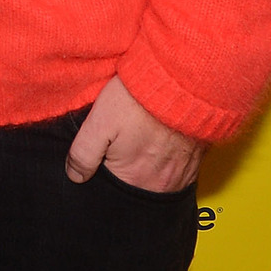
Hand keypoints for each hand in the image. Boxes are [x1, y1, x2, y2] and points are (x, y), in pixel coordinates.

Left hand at [65, 75, 204, 192]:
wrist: (181, 81)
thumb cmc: (138, 100)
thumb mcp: (98, 122)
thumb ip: (83, 154)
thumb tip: (75, 175)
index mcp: (134, 180)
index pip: (112, 189)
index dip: (102, 172)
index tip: (101, 155)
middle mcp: (161, 184)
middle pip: (135, 185)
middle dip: (124, 170)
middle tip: (120, 144)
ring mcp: (181, 174)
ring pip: (156, 178)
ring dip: (147, 164)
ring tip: (139, 140)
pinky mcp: (196, 161)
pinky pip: (176, 170)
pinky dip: (165, 159)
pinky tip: (157, 140)